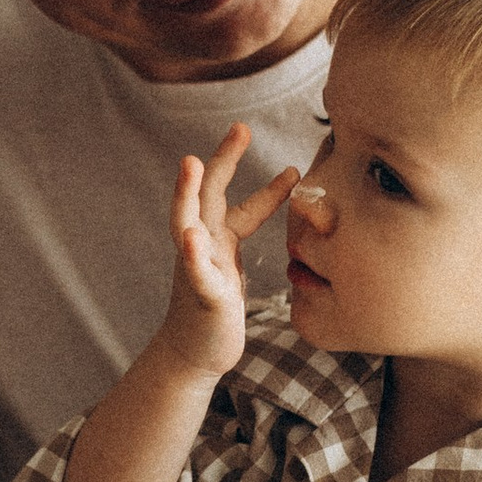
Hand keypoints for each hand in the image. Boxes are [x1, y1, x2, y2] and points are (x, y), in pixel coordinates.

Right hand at [160, 130, 297, 382]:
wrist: (191, 354)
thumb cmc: (214, 311)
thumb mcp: (231, 268)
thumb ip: (239, 241)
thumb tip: (272, 226)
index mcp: (218, 240)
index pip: (241, 205)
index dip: (270, 188)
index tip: (295, 170)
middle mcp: (203, 245)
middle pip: (208, 194)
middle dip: (223, 159)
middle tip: (240, 127)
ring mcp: (196, 267)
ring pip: (187, 223)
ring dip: (187, 193)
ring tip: (190, 164)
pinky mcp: (199, 293)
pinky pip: (194, 270)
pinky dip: (191, 252)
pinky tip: (190, 235)